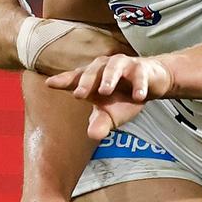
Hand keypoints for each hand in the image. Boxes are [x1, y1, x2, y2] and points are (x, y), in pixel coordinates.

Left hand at [46, 54, 173, 139]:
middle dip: (85, 82)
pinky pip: (139, 75)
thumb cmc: (124, 96)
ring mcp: (124, 65)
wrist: (151, 83)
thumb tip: (93, 136)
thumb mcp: (111, 114)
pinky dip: (139, 85)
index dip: (63, 80)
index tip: (50, 83)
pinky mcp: (141, 68)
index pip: (75, 77)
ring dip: (108, 78)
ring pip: (114, 67)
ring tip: (104, 91)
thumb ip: (100, 123)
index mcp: (93, 77)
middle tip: (79, 94)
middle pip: (92, 70)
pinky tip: (138, 97)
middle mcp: (105, 67)